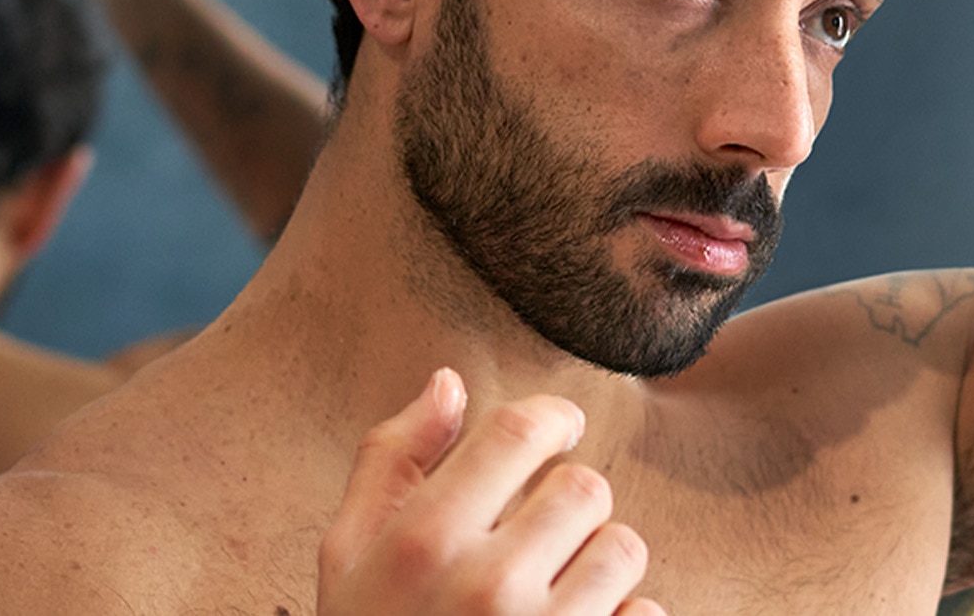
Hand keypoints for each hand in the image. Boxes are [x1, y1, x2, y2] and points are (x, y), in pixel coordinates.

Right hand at [318, 369, 663, 615]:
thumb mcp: (350, 556)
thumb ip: (391, 460)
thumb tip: (448, 382)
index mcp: (423, 540)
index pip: (520, 431)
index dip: (551, 419)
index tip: (558, 429)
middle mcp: (485, 586)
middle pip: (583, 487)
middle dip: (568, 505)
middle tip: (539, 538)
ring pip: (624, 547)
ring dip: (601, 562)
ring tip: (558, 590)